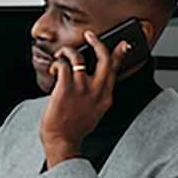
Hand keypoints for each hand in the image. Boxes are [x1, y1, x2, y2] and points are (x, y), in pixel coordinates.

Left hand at [39, 31, 127, 166]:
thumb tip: (93, 81)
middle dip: (97, 42)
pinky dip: (56, 64)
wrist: (63, 142)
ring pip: (78, 56)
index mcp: (105, 96)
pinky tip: (54, 70)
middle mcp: (96, 90)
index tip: (123, 44)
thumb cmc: (74, 130)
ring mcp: (81, 88)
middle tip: (90, 36)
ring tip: (61, 56)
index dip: (120, 54)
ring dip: (67, 51)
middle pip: (103, 57)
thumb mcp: (95, 112)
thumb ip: (97, 96)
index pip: (115, 69)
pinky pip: (62, 65)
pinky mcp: (65, 87)